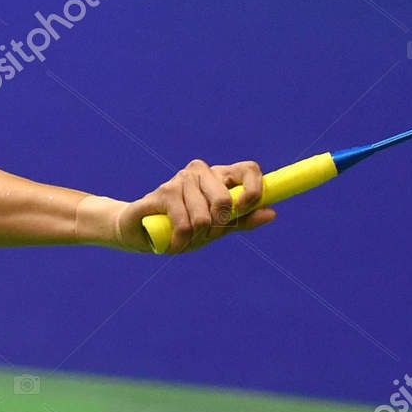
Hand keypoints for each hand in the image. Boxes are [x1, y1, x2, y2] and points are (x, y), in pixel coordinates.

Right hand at [115, 159, 275, 252]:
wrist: (140, 231)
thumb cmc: (183, 227)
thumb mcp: (217, 228)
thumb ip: (242, 220)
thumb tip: (272, 212)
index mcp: (220, 176)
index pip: (249, 170)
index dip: (254, 190)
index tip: (245, 208)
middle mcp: (201, 171)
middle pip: (225, 200)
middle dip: (216, 227)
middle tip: (204, 234)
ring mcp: (181, 179)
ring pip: (204, 218)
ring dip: (195, 238)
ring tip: (184, 237)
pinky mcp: (163, 192)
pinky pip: (184, 224)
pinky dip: (181, 241)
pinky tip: (173, 242)